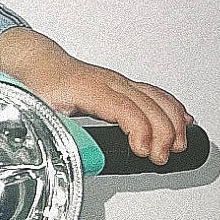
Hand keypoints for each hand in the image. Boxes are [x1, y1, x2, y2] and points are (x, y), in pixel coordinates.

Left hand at [0, 28, 191, 166]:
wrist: (36, 62)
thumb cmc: (38, 85)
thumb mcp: (38, 113)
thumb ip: (54, 133)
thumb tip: (71, 155)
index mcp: (90, 89)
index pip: (125, 109)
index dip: (139, 130)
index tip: (143, 151)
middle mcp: (109, 82)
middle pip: (147, 104)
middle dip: (162, 133)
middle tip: (161, 157)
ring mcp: (119, 83)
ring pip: (156, 98)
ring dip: (172, 122)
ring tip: (179, 146)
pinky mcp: (122, 86)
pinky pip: (154, 95)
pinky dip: (172, 108)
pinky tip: (183, 121)